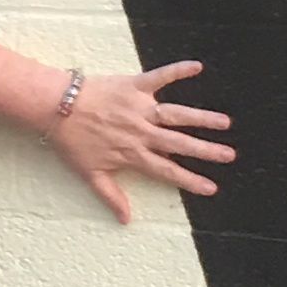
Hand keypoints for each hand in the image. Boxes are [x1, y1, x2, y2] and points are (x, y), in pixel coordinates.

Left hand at [50, 60, 234, 223]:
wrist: (57, 107)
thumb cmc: (71, 141)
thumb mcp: (90, 174)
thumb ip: (111, 196)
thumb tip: (126, 220)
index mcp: (133, 154)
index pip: (167, 170)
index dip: (190, 180)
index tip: (211, 187)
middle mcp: (141, 132)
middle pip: (179, 143)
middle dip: (206, 151)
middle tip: (229, 155)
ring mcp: (139, 108)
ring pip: (177, 114)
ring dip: (202, 118)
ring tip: (224, 122)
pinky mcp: (134, 85)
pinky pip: (160, 76)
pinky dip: (178, 70)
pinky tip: (198, 66)